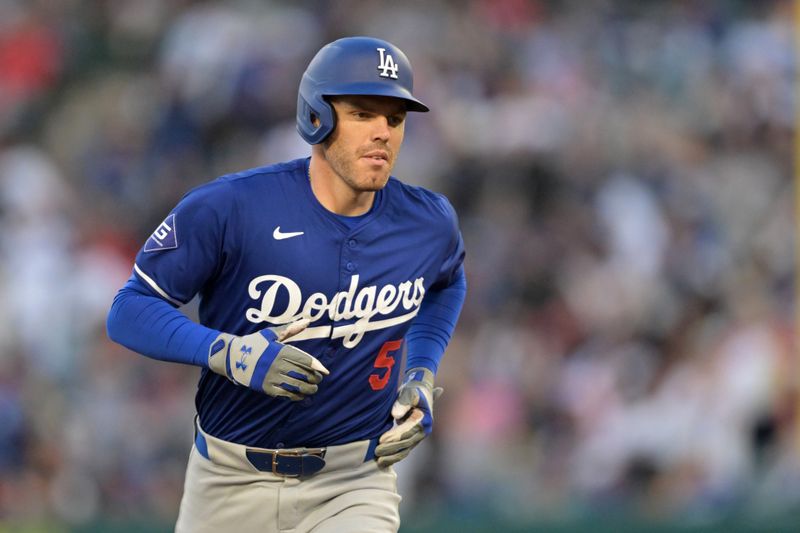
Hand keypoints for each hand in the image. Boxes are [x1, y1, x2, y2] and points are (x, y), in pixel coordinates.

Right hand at [207, 319, 328, 399]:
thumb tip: (307, 321)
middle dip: (314, 378)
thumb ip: (290, 329)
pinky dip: (296, 396)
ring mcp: (271, 378)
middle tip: (318, 379)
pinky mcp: (266, 388)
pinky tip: (301, 395)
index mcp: (280, 351)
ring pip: (296, 386)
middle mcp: (277, 365)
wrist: (232, 357)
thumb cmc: (254, 343)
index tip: (325, 371)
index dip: (317, 367)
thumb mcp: (271, 334)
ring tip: (313, 388)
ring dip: (308, 389)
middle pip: (303, 374)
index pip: (304, 360)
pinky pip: (285, 394)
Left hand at [375, 367, 441, 467]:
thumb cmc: (413, 390)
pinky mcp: (412, 439)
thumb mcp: (410, 392)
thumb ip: (403, 402)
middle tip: (376, 451)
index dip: (395, 436)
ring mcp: (418, 436)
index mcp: (424, 420)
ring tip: (378, 460)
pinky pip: (403, 451)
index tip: (381, 439)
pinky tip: (383, 462)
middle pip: (406, 443)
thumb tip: (395, 415)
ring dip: (392, 456)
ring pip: (405, 450)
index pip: (408, 431)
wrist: (419, 391)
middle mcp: (423, 431)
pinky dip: (394, 456)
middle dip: (391, 448)